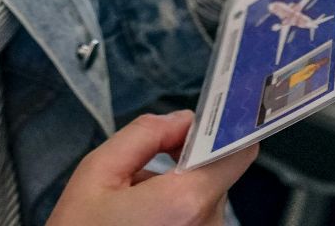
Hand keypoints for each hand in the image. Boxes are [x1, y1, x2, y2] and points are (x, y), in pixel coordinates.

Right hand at [47, 111, 255, 225]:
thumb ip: (143, 135)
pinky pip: (197, 218)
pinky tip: (143, 221)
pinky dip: (176, 213)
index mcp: (185, 201)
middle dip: (183, 163)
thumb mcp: (96, 173)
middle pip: (215, 172)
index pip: (238, 150)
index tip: (195, 125)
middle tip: (140, 172)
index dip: (220, 129)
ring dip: (176, 190)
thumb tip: (178, 119)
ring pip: (204, 196)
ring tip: (134, 204)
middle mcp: (207, 225)